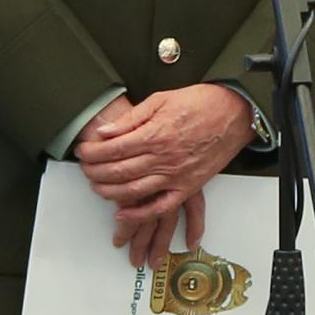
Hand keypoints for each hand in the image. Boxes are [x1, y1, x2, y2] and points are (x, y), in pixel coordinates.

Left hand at [76, 84, 254, 265]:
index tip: (82, 152)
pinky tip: (123, 214)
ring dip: (110, 192)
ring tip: (96, 187)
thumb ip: (130, 119)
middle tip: (84, 170)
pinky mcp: (188, 187)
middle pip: (119, 171)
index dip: (93, 152)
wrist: (233, 112)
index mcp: (155, 134)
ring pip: (134, 191)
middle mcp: (164, 158)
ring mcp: (176, 175)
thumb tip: (105, 132)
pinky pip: (161, 207)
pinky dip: (140, 214)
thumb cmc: (199, 103)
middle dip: (95, 172)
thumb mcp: (160, 100)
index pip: (113, 149)